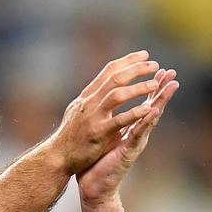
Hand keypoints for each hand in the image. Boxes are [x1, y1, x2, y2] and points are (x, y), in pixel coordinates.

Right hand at [49, 51, 164, 174]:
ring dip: (138, 88)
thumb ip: (91, 99)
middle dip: (136, 69)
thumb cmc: (70, 136)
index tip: (144, 55)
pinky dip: (134, 113)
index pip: (109, 71)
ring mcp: (93, 117)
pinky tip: (149, 109)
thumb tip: (101, 86)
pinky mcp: (97, 133)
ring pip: (117, 95)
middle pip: (115, 78)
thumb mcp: (78, 111)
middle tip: (154, 64)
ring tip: (155, 84)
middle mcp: (89, 102)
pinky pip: (119, 120)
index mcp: (87, 96)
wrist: (57, 157)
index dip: (128, 61)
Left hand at [77, 68, 178, 206]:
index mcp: (129, 127)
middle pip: (152, 106)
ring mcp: (134, 142)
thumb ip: (113, 122)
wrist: (94, 188)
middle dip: (161, 89)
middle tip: (172, 72)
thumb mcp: (106, 136)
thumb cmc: (98, 162)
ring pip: (150, 117)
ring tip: (171, 86)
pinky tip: (152, 110)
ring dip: (161, 101)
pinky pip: (137, 134)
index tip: (158, 68)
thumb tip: (110, 105)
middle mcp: (136, 133)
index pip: (143, 102)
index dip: (150, 86)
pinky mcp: (128, 152)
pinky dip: (145, 122)